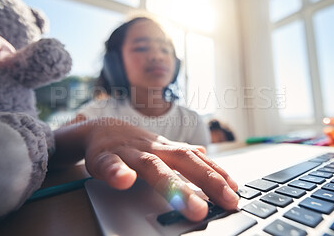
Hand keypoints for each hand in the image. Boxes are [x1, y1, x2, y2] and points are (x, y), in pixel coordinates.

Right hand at [83, 118, 238, 221]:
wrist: (98, 129)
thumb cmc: (131, 143)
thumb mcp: (158, 146)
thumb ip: (179, 151)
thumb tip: (204, 154)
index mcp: (165, 149)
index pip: (196, 159)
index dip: (216, 174)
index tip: (235, 191)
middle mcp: (152, 149)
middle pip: (182, 161)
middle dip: (207, 180)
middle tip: (227, 201)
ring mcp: (129, 152)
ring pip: (152, 166)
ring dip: (173, 184)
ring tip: (193, 206)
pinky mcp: (103, 157)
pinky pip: (109, 164)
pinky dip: (117, 172)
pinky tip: (126, 180)